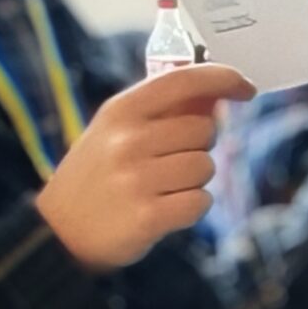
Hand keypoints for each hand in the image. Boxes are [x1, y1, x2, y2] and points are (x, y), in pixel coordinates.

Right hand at [35, 63, 254, 271]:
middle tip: (170, 162)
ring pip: (206, 167)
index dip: (223, 79)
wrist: (61, 229)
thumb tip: (214, 95)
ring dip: (195, 180)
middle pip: (205, 130)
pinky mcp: (148, 216)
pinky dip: (192, 208)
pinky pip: (201, 202)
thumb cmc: (100, 174)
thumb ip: (160, 111)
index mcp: (121, 110)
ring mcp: (137, 178)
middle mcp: (128, 140)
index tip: (247, 89)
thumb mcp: (115, 130)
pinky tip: (165, 209)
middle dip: (199, 146)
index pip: (182, 81)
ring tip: (162, 188)